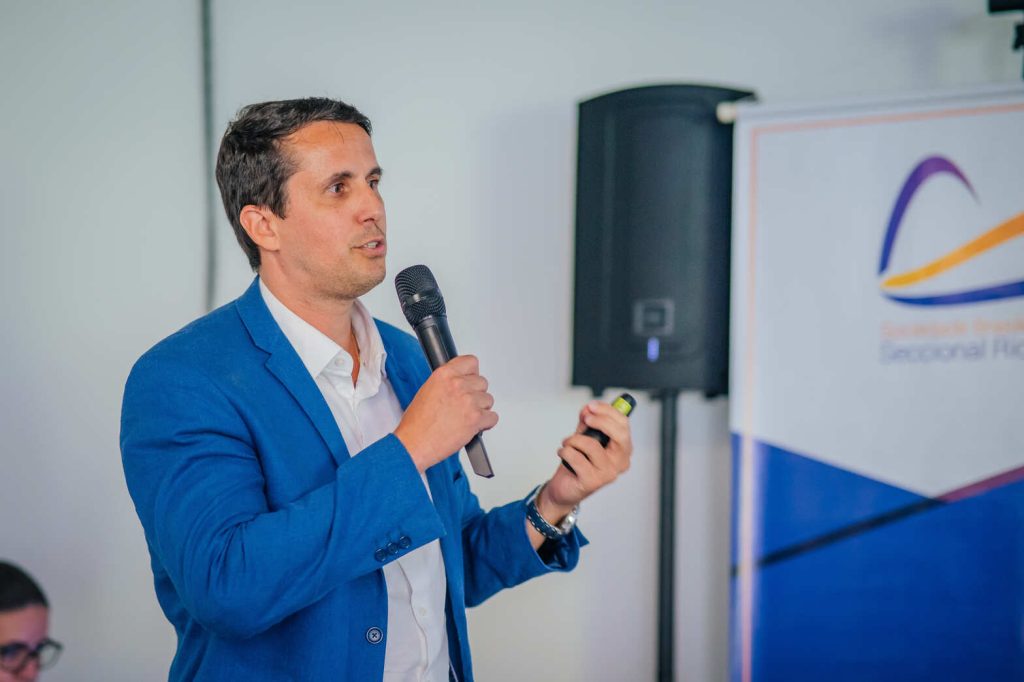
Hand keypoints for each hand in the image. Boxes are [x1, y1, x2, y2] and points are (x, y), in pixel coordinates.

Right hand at [394, 355, 497, 471]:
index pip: (471, 362)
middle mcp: (458, 384)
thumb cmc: (417, 424)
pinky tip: (473, 426)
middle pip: (482, 382)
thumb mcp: (427, 391)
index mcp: (444, 374)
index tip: (470, 380)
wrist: (415, 444)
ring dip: (481, 409)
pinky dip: (486, 424)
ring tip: (465, 418)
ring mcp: (468, 401)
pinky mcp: (476, 418)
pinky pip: (493, 417)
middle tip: (464, 405)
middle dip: (476, 394)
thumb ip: (447, 383)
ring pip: (488, 400)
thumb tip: (461, 382)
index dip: (471, 374)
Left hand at [537, 400, 633, 518]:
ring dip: (574, 440)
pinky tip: (563, 453)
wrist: (565, 488)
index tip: (592, 406)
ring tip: (567, 443)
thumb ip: (587, 422)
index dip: (608, 411)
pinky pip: (577, 458)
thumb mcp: (584, 437)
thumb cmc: (577, 463)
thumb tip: (588, 409)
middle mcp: (620, 463)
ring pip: (592, 446)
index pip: (624, 425)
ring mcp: (608, 474)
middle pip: (620, 435)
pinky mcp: (593, 482)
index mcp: (623, 450)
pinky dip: (566, 451)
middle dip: (600, 421)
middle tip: (585, 417)